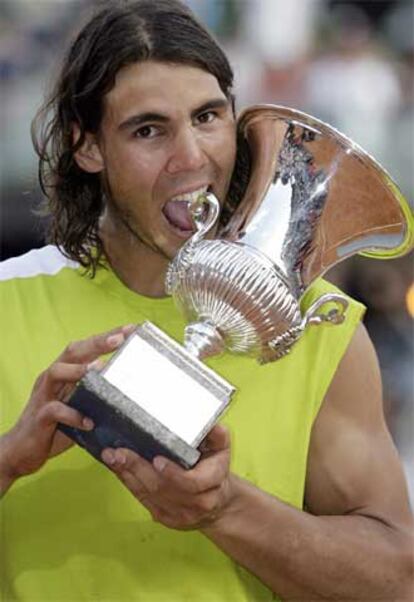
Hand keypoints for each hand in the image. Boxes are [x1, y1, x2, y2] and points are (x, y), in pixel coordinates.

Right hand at [0, 324, 134, 492]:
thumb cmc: (56, 425)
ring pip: (57, 372)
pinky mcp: (39, 416)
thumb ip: (97, 395)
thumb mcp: (79, 406)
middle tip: (120, 338)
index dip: (106, 336)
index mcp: (64, 372)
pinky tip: (89, 422)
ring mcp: (44, 395)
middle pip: (73, 352)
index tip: (130, 329)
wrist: (22, 450)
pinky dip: (72, 414)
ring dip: (79, 369)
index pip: (85, 347)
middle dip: (97, 342)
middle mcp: (52, 378)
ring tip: (101, 368)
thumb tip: (130, 393)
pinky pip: (54, 410)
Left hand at [102, 424, 234, 529]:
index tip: (156, 460)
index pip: (191, 482)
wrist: (219, 503)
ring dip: (128, 474)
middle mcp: (196, 503)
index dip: (173, 473)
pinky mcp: (164, 518)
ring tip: (112, 457)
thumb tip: (212, 425)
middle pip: (163, 488)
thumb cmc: (216, 469)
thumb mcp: (223, 449)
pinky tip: (117, 468)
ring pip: (149, 494)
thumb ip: (218, 436)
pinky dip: (128, 482)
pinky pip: (143, 499)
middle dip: (138, 468)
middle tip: (119, 453)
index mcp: (213, 484)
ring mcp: (179, 514)